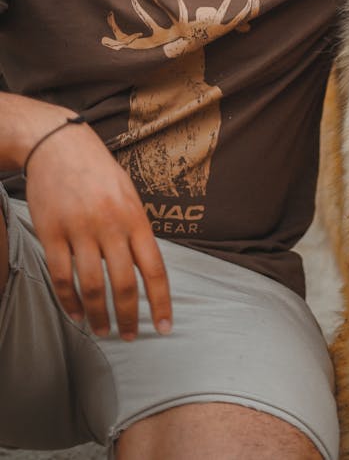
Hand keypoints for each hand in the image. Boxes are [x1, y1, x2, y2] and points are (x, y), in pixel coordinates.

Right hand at [24, 118, 171, 340]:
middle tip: (130, 336)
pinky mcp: (51, 232)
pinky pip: (61, 276)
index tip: (164, 327)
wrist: (58, 144)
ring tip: (102, 331)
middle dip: (128, 317)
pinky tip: (75, 313)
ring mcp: (79, 229)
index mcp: (135, 216)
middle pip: (123, 284)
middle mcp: (110, 225)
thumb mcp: (128, 193)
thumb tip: (145, 265)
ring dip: (98, 315)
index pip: (154, 268)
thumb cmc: (98, 170)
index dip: (161, 302)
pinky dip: (68, 301)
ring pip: (91, 286)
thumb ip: (136, 228)